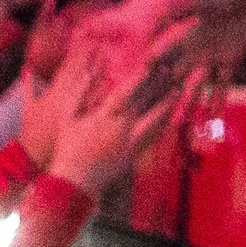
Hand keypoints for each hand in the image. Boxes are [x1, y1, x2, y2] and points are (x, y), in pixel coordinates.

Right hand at [28, 20, 200, 196]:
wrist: (77, 180)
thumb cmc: (69, 146)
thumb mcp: (68, 118)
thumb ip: (79, 93)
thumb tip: (90, 71)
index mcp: (104, 117)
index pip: (125, 94)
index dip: (139, 79)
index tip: (150, 66)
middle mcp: (121, 128)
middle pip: (144, 103)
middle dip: (157, 86)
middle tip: (170, 69)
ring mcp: (131, 141)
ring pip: (155, 120)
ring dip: (167, 103)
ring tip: (177, 89)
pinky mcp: (136, 153)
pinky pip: (154, 136)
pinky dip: (164, 123)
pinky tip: (173, 112)